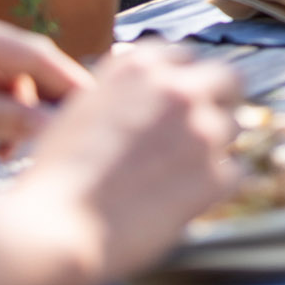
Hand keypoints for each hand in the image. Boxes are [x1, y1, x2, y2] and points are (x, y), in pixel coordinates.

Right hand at [0, 43, 241, 284]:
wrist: (53, 227)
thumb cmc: (57, 177)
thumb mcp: (84, 109)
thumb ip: (127, 91)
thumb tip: (155, 89)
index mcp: (141, 66)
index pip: (186, 57)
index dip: (186, 79)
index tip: (185, 97)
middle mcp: (178, 88)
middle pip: (226, 79)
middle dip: (222, 99)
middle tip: (211, 124)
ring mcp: (202, 128)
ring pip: (231, 128)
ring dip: (213, 147)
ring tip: (175, 176)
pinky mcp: (216, 173)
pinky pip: (231, 174)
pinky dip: (212, 188)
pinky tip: (179, 202)